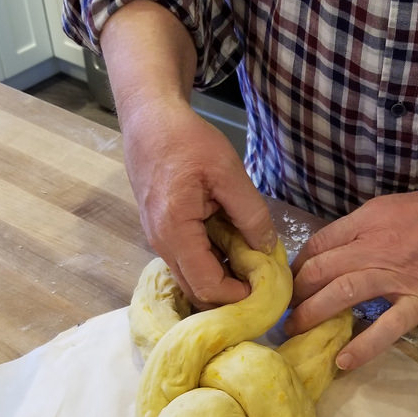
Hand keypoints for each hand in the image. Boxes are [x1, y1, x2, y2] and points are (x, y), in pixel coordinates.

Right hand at [100, 0, 274, 308]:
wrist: (150, 121)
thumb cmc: (187, 141)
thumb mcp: (228, 172)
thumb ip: (251, 214)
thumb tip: (267, 249)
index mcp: (175, 232)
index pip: (207, 286)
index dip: (237, 296)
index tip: (265, 287)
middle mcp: (162, 245)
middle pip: (197, 291)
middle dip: (230, 295)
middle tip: (262, 283)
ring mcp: (159, 242)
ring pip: (192, 279)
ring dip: (222, 280)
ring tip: (251, 267)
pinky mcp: (163, 235)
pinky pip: (188, 263)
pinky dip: (212, 265)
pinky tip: (233, 251)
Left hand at [286, 149, 417, 368]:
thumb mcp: (400, 209)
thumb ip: (370, 231)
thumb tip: (343, 255)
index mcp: (369, 219)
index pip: (318, 244)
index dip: (297, 268)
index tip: (290, 286)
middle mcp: (376, 244)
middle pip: (320, 269)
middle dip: (294, 294)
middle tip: (282, 315)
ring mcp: (399, 274)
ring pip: (342, 292)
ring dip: (312, 315)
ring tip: (295, 334)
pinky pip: (387, 326)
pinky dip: (363, 345)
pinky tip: (344, 361)